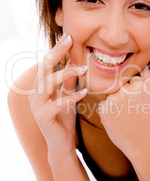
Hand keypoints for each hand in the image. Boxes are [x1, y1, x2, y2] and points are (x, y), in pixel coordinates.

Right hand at [29, 34, 86, 153]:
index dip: (57, 50)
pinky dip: (71, 97)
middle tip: (70, 40)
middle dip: (57, 52)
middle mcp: (35, 94)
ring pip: (48, 83)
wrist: (61, 144)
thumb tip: (74, 61)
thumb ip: (68, 81)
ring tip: (83, 68)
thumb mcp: (67, 95)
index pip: (47, 63)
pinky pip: (57, 104)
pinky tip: (84, 93)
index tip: (69, 36)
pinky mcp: (43, 117)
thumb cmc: (63, 118)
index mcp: (41, 86)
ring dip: (65, 73)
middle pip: (44, 68)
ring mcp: (37, 106)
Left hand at [98, 66, 149, 159]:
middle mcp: (128, 91)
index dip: (135, 89)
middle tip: (132, 110)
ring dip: (115, 101)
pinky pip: (103, 103)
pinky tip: (118, 120)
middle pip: (120, 84)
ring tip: (126, 116)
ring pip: (110, 93)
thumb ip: (148, 79)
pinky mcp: (104, 110)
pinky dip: (108, 110)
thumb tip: (141, 64)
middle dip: (124, 94)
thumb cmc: (149, 121)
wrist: (142, 145)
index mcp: (142, 86)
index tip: (139, 102)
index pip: (132, 77)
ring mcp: (114, 100)